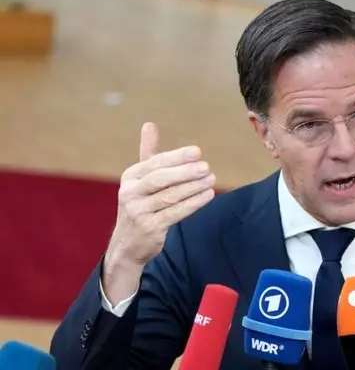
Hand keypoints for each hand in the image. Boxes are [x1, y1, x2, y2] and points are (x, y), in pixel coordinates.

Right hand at [102, 122, 215, 304]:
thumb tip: (149, 124)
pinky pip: (175, 213)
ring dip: (193, 188)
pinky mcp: (150, 228)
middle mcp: (130, 193)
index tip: (197, 152)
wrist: (128, 244)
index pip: (155, 163)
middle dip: (185, 172)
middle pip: (160, 179)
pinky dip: (193, 204)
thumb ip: (149, 154)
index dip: (177, 157)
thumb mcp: (140, 180)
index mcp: (130, 177)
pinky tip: (207, 195)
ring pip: (170, 196)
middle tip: (206, 167)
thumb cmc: (140, 205)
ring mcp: (139, 211)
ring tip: (211, 179)